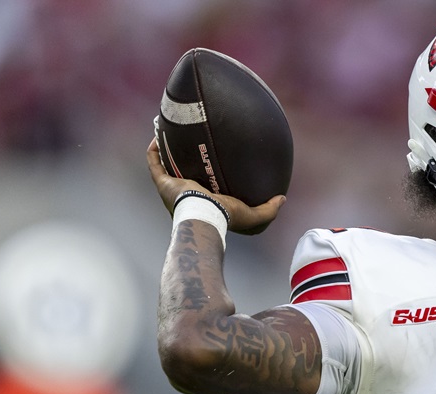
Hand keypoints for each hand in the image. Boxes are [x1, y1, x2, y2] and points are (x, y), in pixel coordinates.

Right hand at [147, 138, 285, 234]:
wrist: (205, 215)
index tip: (212, 160)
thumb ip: (269, 209)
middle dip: (183, 161)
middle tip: (190, 144)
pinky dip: (153, 150)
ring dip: (165, 152)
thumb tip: (282, 199)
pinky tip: (158, 134)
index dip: (207, 173)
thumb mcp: (254, 216)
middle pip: (182, 174)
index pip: (205, 187)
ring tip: (170, 134)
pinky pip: (154, 163)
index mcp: (204, 202)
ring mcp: (171, 189)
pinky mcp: (162, 183)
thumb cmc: (227, 217)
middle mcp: (185, 196)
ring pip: (165, 167)